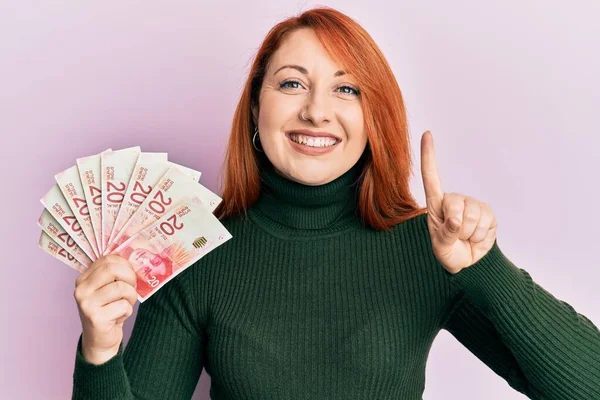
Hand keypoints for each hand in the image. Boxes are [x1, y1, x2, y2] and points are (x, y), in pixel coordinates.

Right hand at [73, 255, 137, 363]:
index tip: (130, 274)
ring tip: (125, 304)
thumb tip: (136, 256)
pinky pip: (123, 306)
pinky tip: (118, 317)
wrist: (100, 340)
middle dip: (130, 277)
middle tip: (133, 287)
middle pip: (113, 269)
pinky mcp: (95, 318)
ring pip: (121, 288)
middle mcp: (81, 290)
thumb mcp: (108, 289)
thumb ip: (115, 274)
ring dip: (131, 297)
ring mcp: (86, 304)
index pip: (107, 259)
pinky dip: (127, 311)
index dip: (125, 264)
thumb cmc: (109, 309)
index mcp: (83, 279)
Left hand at [420, 131, 497, 273]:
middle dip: (457, 226)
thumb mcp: (441, 246)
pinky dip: (481, 235)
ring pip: (473, 216)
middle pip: (456, 206)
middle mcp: (454, 200)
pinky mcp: (488, 213)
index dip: (429, 155)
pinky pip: (487, 222)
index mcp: (436, 204)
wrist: (468, 263)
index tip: (427, 133)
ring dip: (470, 233)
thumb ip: (446, 234)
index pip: (431, 177)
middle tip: (456, 237)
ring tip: (465, 238)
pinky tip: (477, 237)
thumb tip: (456, 220)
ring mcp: (472, 205)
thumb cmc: (448, 252)